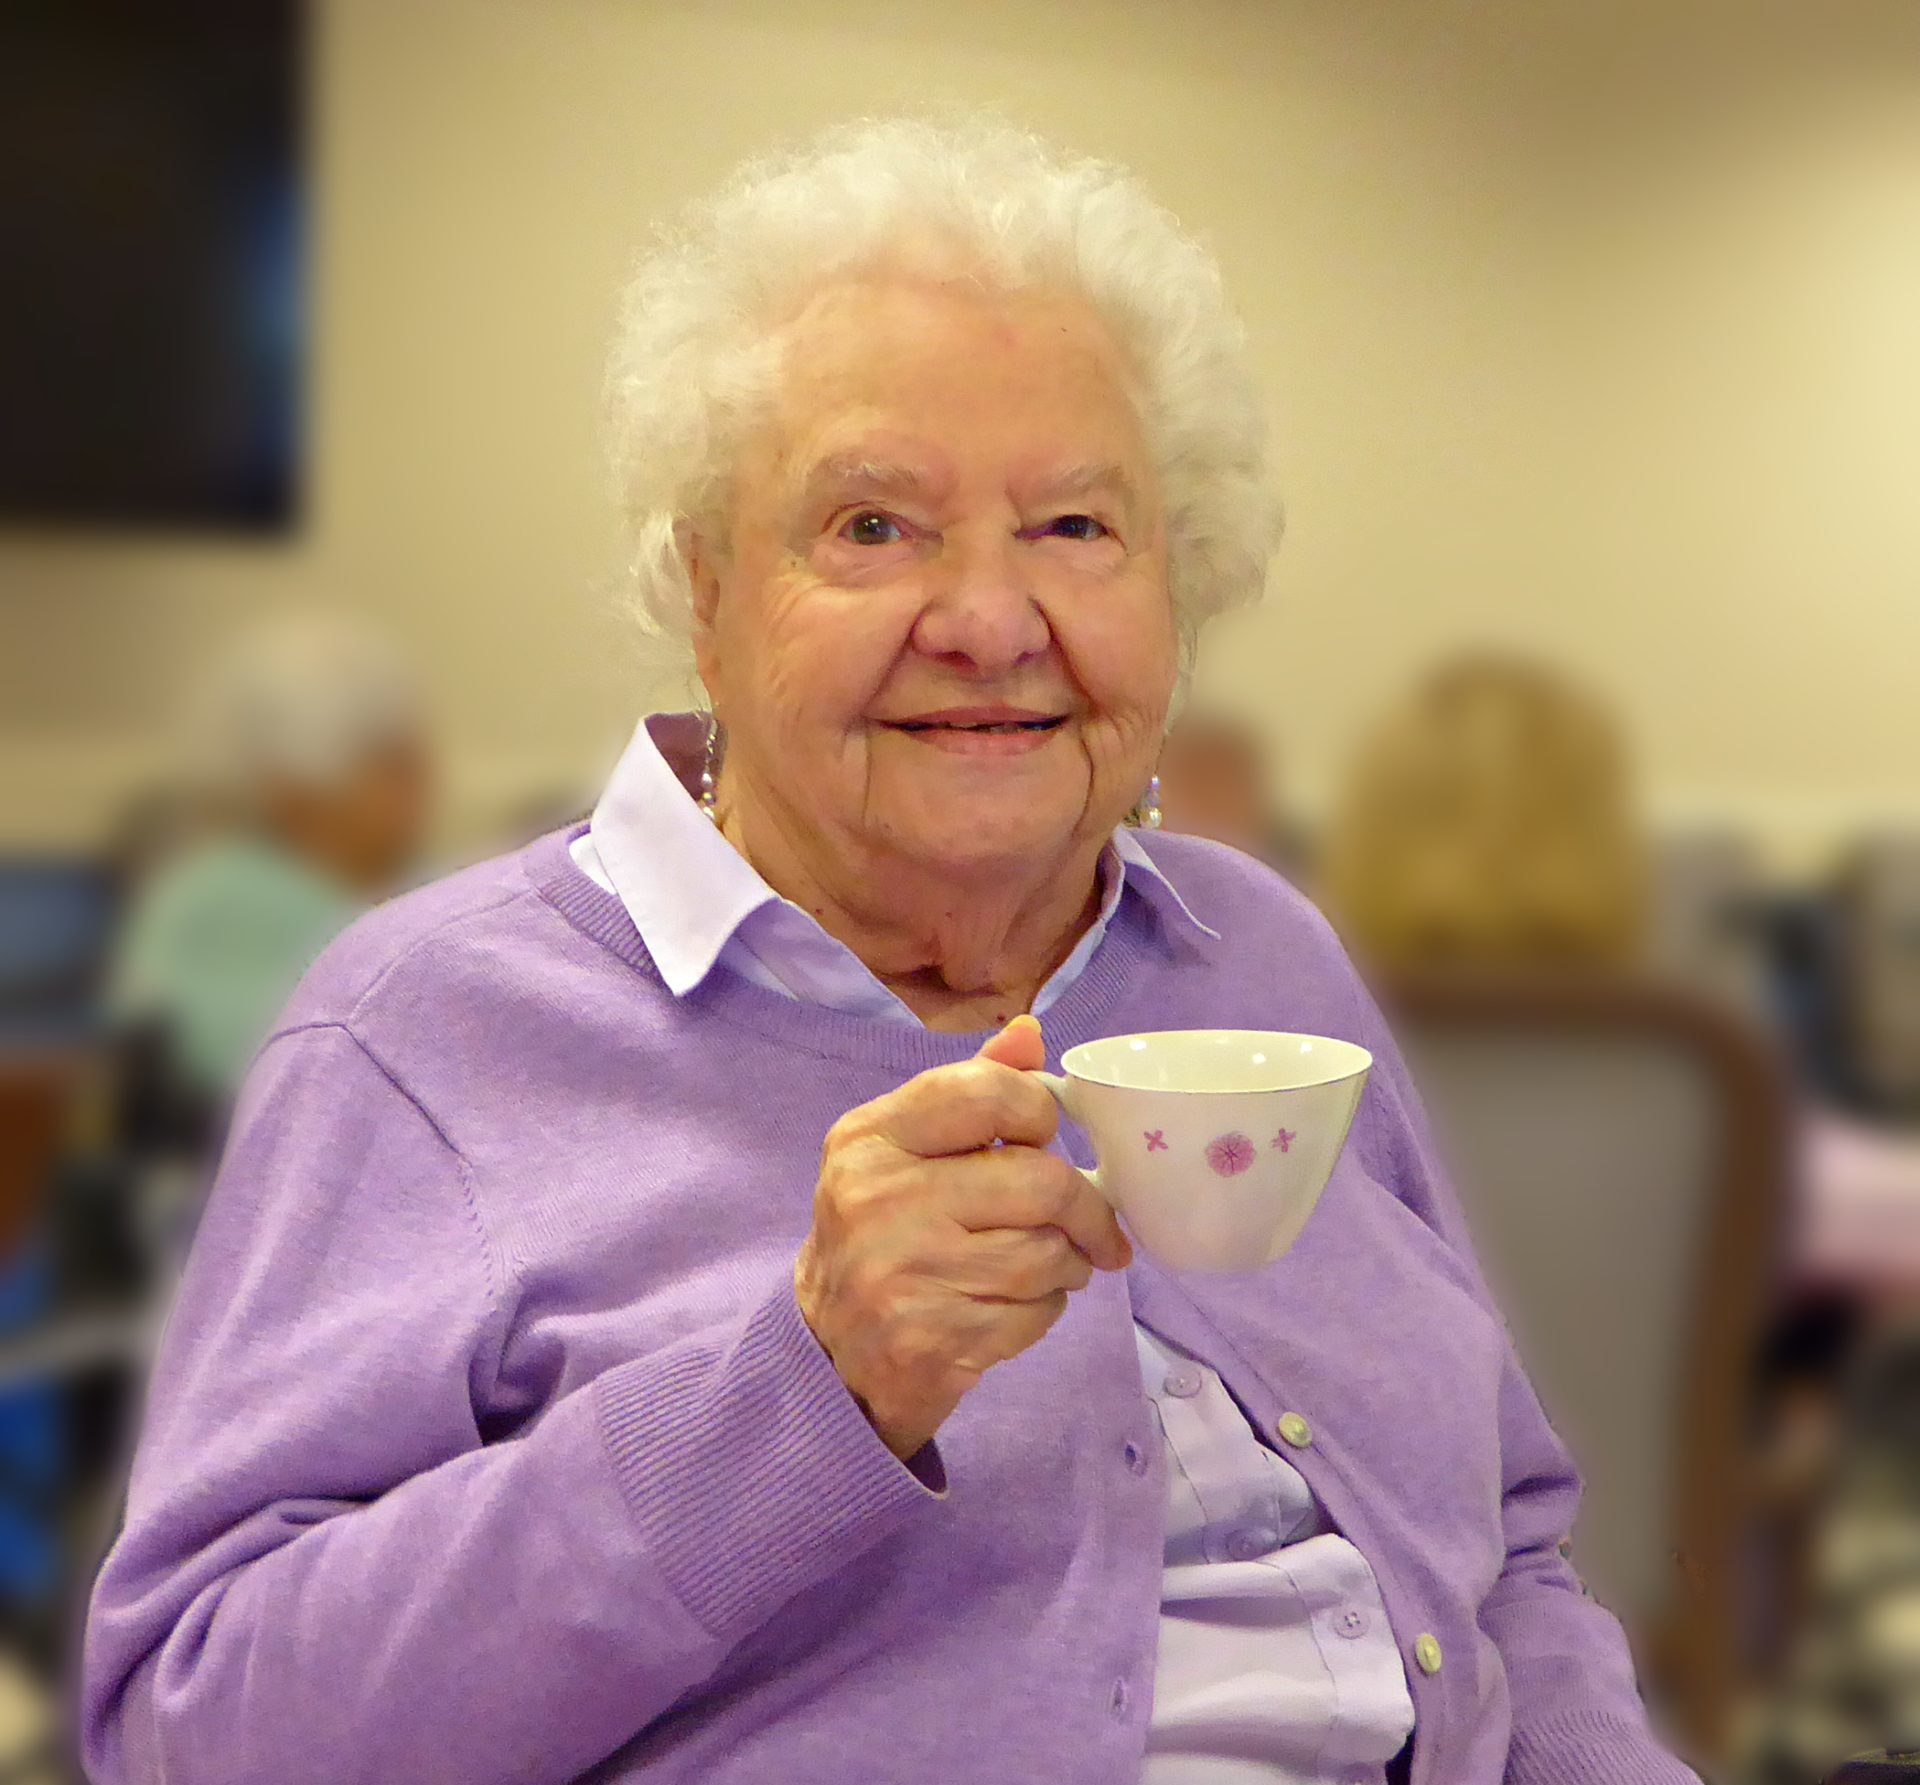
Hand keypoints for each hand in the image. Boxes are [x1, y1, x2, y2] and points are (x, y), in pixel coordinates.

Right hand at [795, 1014, 1131, 1459]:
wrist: (828, 1354)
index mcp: (870, 1139)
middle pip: (1040, 1181)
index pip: (986, 1092)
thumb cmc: (880, 1236)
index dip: (1039, 1111)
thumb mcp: (902, 1153)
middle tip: (1093, 1226)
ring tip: (1048, 1266)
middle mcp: (879, 1200)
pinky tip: (1014, 1307)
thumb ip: (968, 1092)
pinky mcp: (932, 1341)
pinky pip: (1037, 1314)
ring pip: (1048, 1253)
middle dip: (1085, 1208)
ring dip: (1067, 1263)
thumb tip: (1029, 1034)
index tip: (1049, 1138)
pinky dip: (1045, 1311)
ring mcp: (904, 1274)